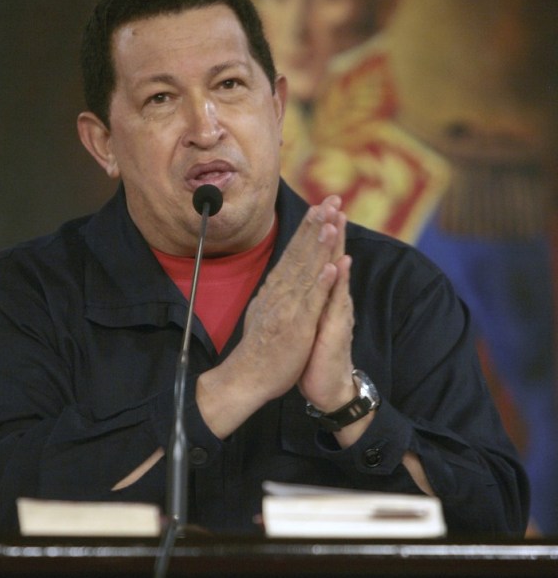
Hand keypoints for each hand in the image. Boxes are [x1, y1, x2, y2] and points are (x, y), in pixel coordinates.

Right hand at [196, 196, 346, 437]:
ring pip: (306, 270)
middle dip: (317, 224)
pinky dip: (321, 283)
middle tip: (331, 200)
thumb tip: (279, 276)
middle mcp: (281, 291)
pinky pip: (311, 301)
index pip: (294, 251)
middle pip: (301, 252)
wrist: (245, 377)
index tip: (320, 207)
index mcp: (276, 288)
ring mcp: (288, 307)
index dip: (308, 228)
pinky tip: (332, 266)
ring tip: (331, 221)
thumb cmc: (259, 349)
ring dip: (319, 244)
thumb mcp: (264, 310)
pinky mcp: (296, 326)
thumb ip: (274, 292)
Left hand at [298, 209, 355, 411]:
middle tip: (334, 200)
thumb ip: (310, 296)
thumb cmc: (314, 353)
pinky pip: (337, 303)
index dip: (321, 232)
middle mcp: (333, 300)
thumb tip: (303, 276)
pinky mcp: (335, 330)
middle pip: (332, 258)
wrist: (327, 388)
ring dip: (336, 247)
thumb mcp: (308, 319)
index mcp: (322, 295)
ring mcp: (336, 313)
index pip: (322, 257)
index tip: (320, 205)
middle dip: (333, 229)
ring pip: (337, 275)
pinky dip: (338, 284)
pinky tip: (340, 265)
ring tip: (338, 221)